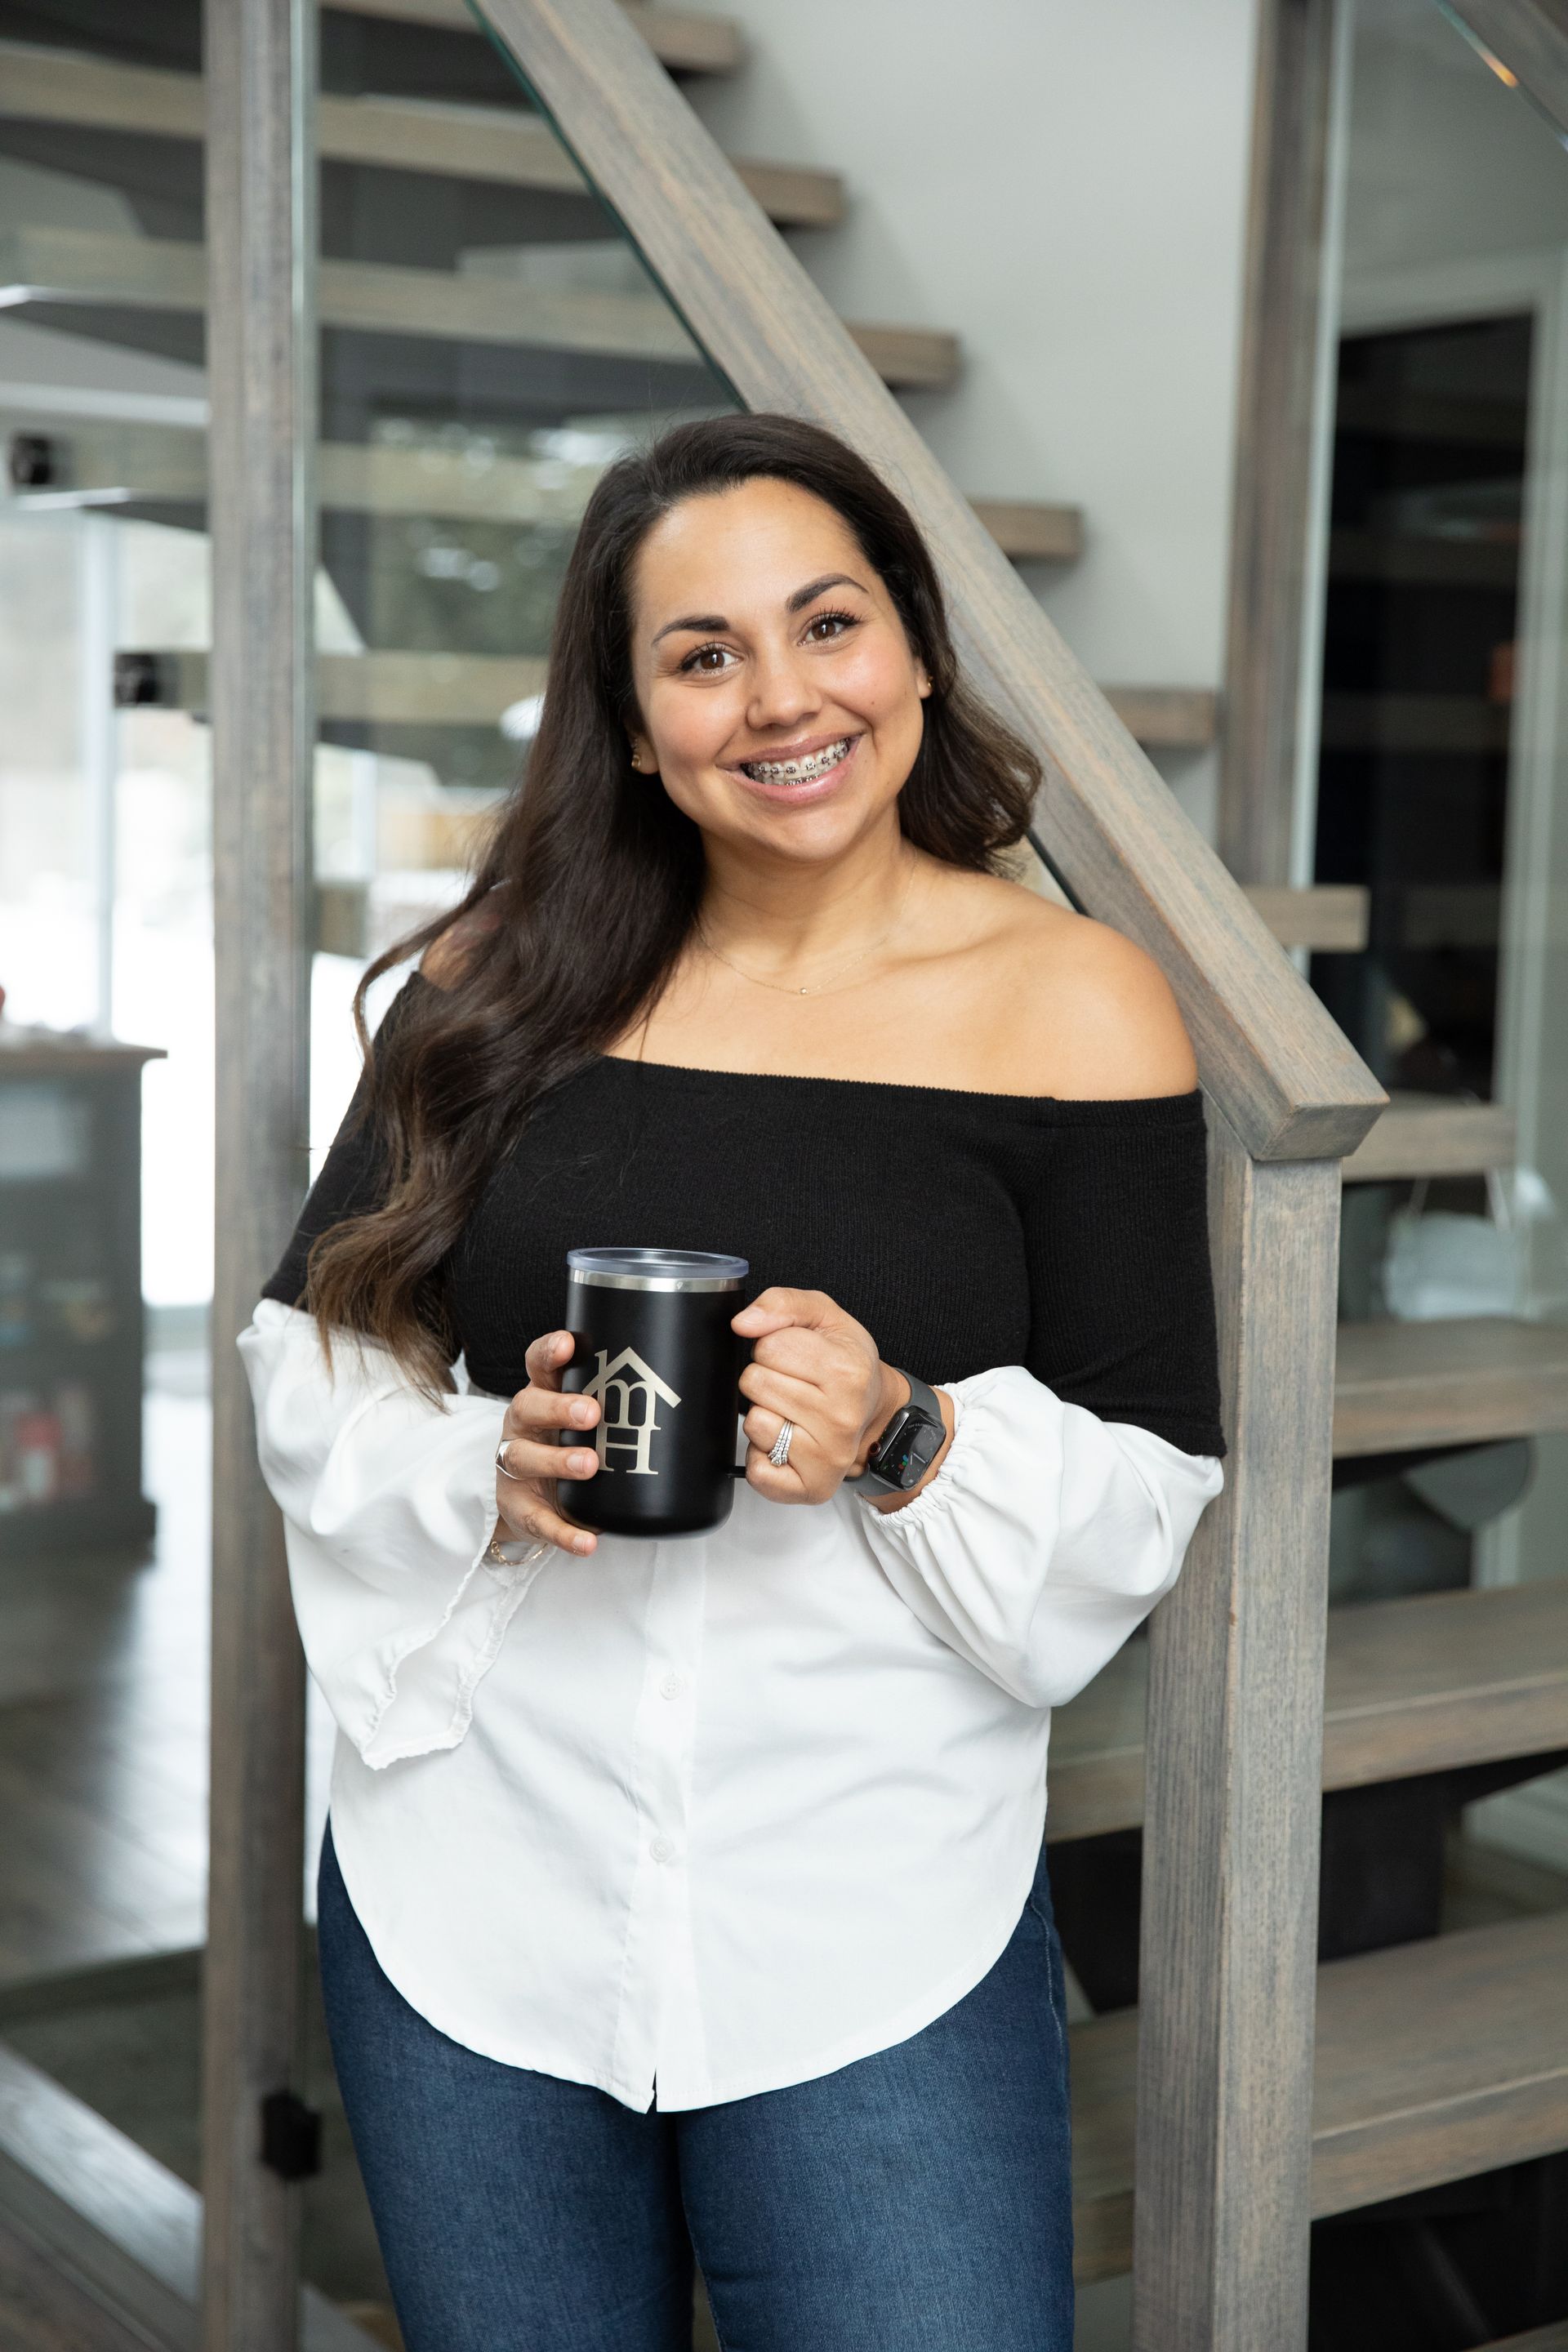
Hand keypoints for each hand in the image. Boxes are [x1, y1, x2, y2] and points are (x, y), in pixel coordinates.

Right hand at [492, 1330, 600, 1557]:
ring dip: (557, 1460)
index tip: (568, 1344)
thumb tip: (700, 1395)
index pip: (539, 1366)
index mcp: (543, 1397)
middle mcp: (523, 1426)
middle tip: (592, 1413)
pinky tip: (587, 1542)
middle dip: (559, 1407)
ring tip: (589, 1465)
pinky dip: (563, 1533)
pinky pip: (539, 1522)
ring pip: (524, 1457)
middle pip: (528, 1406)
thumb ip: (622, 1404)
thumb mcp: (584, 1421)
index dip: (549, 1352)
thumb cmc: (569, 1447)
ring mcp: (515, 1467)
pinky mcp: (519, 1509)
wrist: (531, 1503)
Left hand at [732, 1287, 906, 1504]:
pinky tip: (786, 1442)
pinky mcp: (813, 1488)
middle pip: (755, 1383)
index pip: (768, 1346)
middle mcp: (842, 1417)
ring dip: (764, 1414)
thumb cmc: (846, 1364)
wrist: (876, 1412)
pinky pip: (757, 1471)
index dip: (773, 1346)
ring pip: (754, 1423)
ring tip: (792, 1412)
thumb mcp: (823, 1316)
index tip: (797, 1357)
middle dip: (765, 1378)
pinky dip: (762, 1456)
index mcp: (847, 1370)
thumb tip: (744, 1323)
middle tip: (795, 1384)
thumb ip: (782, 1304)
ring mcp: (829, 1457)